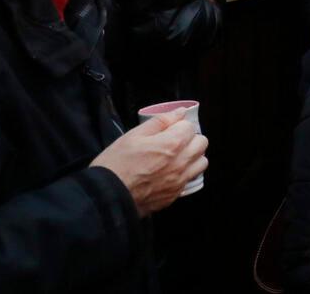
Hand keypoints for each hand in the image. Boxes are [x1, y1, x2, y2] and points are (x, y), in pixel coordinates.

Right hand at [91, 110, 207, 215]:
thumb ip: (160, 121)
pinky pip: (190, 180)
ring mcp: (179, 181)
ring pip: (201, 163)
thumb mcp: (133, 136)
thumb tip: (180, 112)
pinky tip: (169, 174)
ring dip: (193, 157)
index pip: (190, 127)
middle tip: (174, 142)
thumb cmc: (116, 164)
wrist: (106, 197)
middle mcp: (181, 163)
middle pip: (202, 143)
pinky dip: (184, 174)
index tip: (169, 130)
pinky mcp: (174, 195)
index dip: (179, 126)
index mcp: (172, 144)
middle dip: (190, 139)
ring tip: (175, 158)